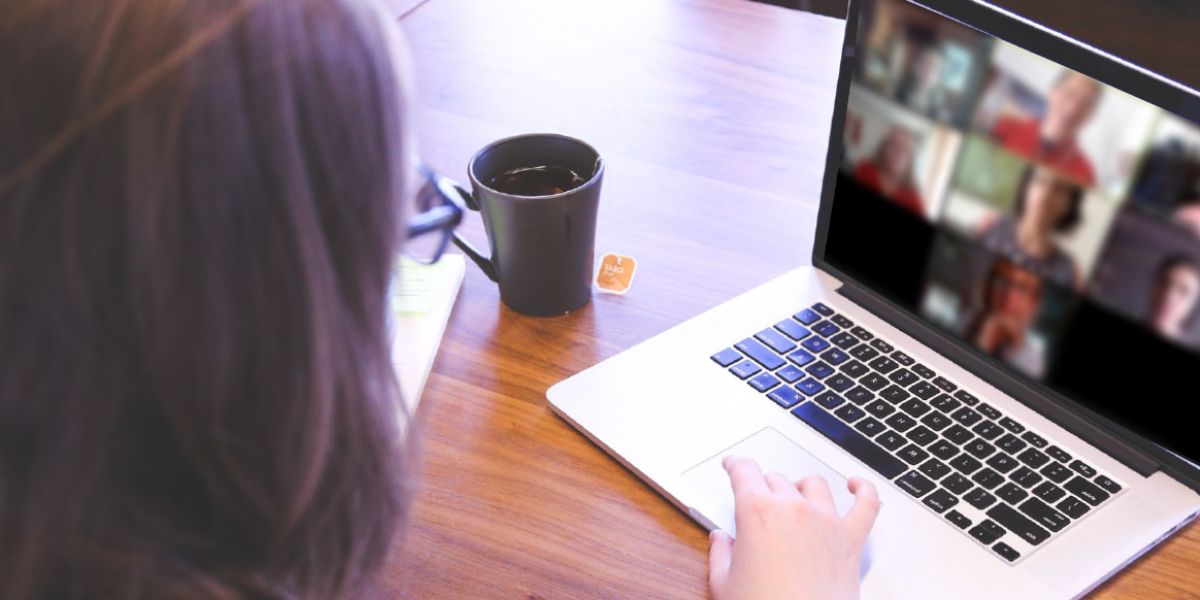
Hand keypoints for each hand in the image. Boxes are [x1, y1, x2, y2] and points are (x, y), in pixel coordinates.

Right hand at [707, 456, 879, 599]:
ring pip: (814, 484)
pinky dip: (863, 489)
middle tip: (757, 499)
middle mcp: (793, 509)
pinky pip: (866, 504)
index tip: (733, 465)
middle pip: (776, 478)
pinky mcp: (851, 540)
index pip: (744, 471)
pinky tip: (855, 485)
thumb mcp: (724, 584)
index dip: (735, 464)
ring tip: (795, 495)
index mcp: (757, 512)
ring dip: (801, 486)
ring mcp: (826, 521)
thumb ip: (720, 555)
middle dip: (763, 486)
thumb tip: (721, 540)